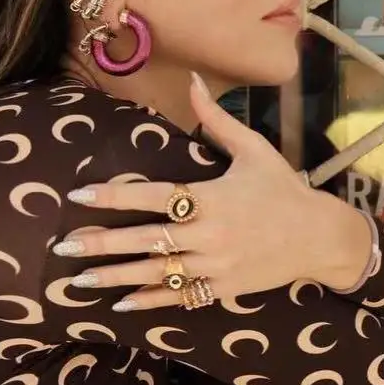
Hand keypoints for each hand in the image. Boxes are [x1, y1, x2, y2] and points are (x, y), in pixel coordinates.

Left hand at [56, 74, 374, 309]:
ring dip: (115, 278)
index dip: (114, 197)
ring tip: (79, 282)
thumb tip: (192, 81)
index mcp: (212, 197)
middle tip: (64, 249)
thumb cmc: (283, 189)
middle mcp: (209, 234)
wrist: (319, 237)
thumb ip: (216, 121)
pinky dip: (151, 301)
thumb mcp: (253, 150)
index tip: (79, 197)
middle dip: (102, 245)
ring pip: (157, 274)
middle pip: (146, 240)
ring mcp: (215, 265)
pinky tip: (122, 303)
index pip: (153, 196)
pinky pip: (181, 297)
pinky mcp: (223, 288)